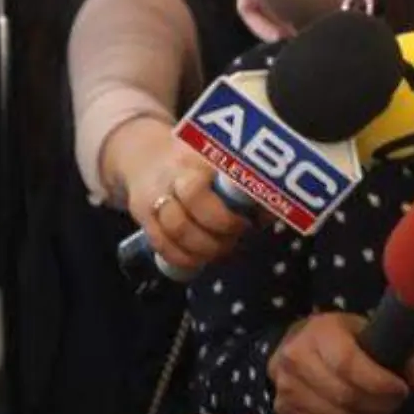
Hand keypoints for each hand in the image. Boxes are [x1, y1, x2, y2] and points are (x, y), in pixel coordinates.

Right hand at [122, 134, 249, 273]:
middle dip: (221, 228)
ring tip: (223, 248)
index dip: (234, 206)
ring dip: (204, 248)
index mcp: (201, 158)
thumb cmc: (199, 161)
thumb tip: (271, 213)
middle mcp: (175, 174)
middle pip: (192, 204)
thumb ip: (249, 183)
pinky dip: (183, 258)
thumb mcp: (223, 160)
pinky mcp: (142, 215)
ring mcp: (155, 196)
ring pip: (176, 229)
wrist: (147, 154)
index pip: (214, 180)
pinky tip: (200, 259)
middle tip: (239, 234)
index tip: (251, 219)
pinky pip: (160, 244)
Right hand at [269, 313, 413, 413]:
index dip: (379, 382)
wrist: (298, 341)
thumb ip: (404, 354)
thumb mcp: (372, 331)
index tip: (402, 389)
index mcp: (320, 331)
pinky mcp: (283, 408)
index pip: (349, 363)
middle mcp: (295, 358)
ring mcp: (286, 386)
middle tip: (396, 402)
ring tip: (382, 411)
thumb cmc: (344, 335)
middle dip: (379, 405)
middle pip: (344, 395)